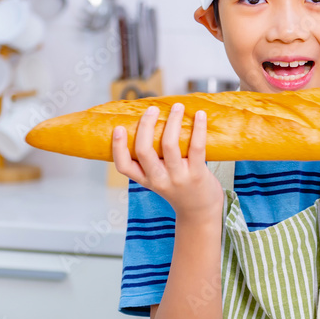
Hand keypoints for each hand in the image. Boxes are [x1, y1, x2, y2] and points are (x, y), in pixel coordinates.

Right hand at [112, 103, 223, 218]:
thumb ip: (153, 160)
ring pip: (169, 145)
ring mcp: (178, 177)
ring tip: (177, 107)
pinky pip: (196, 147)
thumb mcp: (159, 180)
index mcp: (146, 180)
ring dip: (173, 121)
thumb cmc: (179, 189)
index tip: (119, 128)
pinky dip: (198, 128)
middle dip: (146, 125)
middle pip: (144, 151)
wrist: (201, 211)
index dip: (118, 147)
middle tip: (152, 109)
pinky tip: (200, 115)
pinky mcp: (197, 174)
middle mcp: (159, 179)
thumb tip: (151, 122)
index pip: (124, 167)